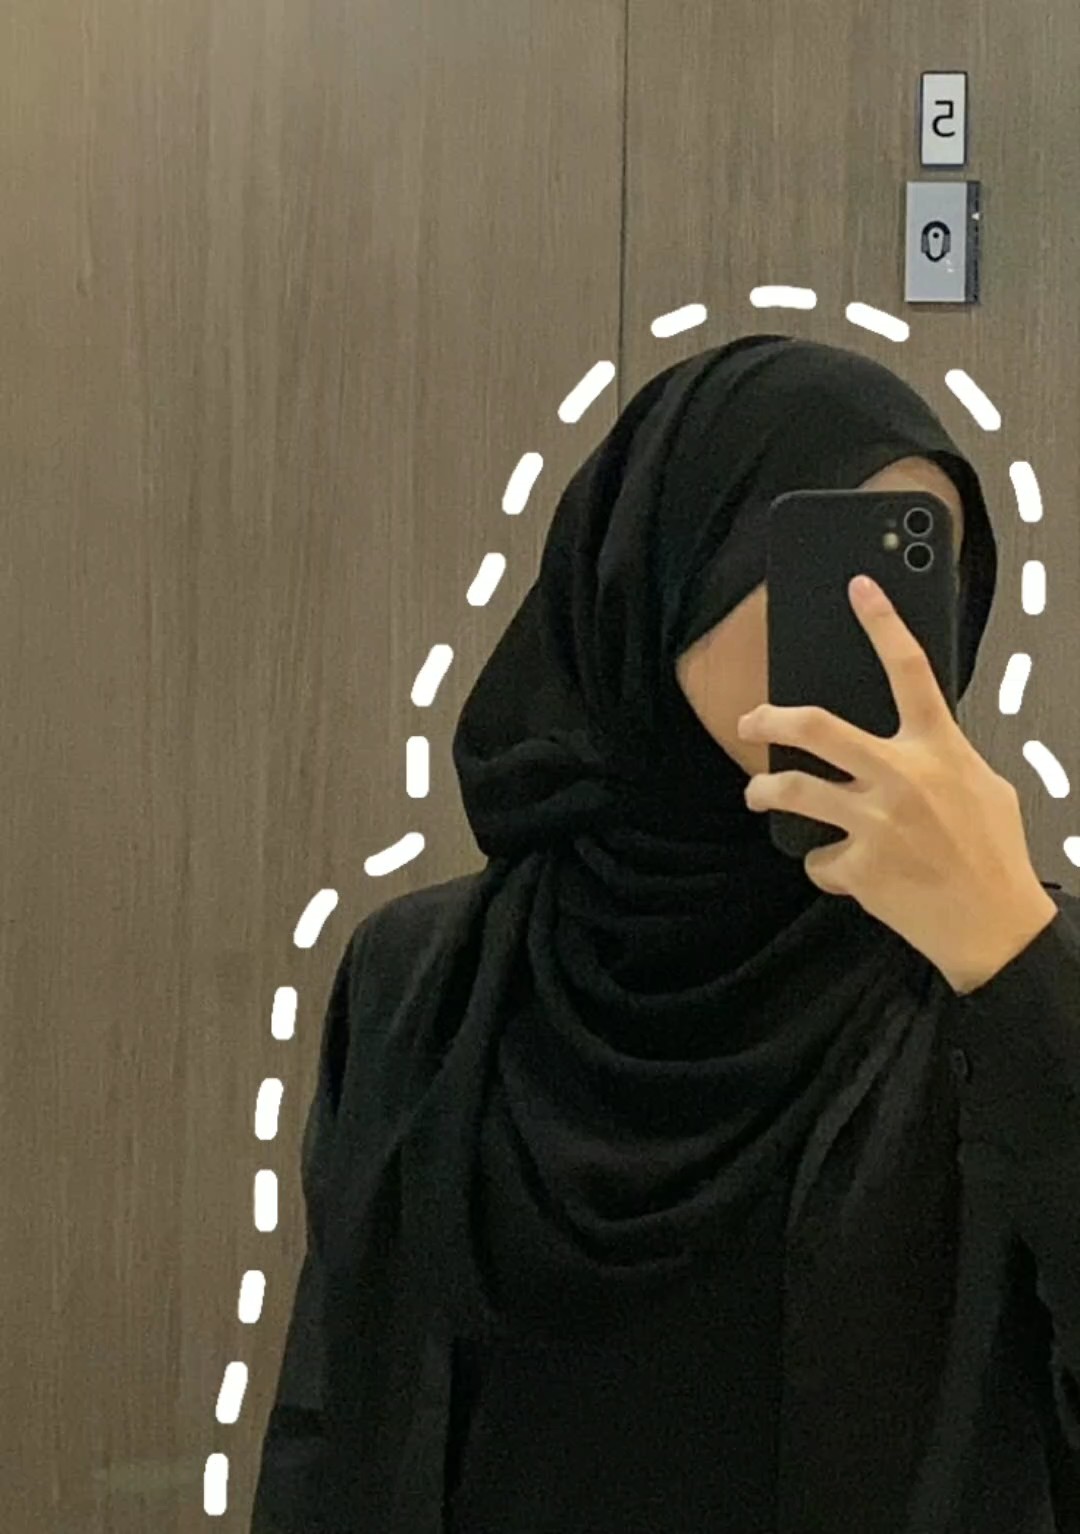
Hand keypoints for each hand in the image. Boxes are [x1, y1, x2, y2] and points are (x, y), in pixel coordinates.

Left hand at [738, 574, 1057, 992]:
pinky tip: (843, 872)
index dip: (883, 622)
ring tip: (758, 794)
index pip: (910, 670)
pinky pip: (817, 858)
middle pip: (816, 726)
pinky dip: (825, 866)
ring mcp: (876, 823)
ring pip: (792, 790)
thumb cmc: (995, 855)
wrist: (996, 928)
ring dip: (764, 791)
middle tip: (750, 720)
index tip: (860, 587)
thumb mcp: (986, 787)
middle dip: (769, 718)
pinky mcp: (857, 868)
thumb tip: (911, 741)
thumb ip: (943, 756)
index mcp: (940, 749)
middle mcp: (903, 777)